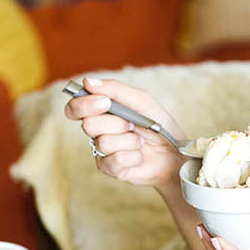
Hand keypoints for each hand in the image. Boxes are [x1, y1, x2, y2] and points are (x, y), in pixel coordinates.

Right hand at [64, 77, 185, 189]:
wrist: (174, 152)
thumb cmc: (158, 125)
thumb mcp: (141, 101)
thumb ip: (115, 89)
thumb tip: (87, 81)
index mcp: (100, 111)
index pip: (74, 107)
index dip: (83, 104)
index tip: (104, 103)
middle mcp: (97, 130)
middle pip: (88, 125)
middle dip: (116, 123)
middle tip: (132, 124)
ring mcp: (101, 150)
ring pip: (103, 143)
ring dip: (129, 140)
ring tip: (140, 141)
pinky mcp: (109, 168)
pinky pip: (114, 159)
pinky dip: (133, 155)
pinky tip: (139, 154)